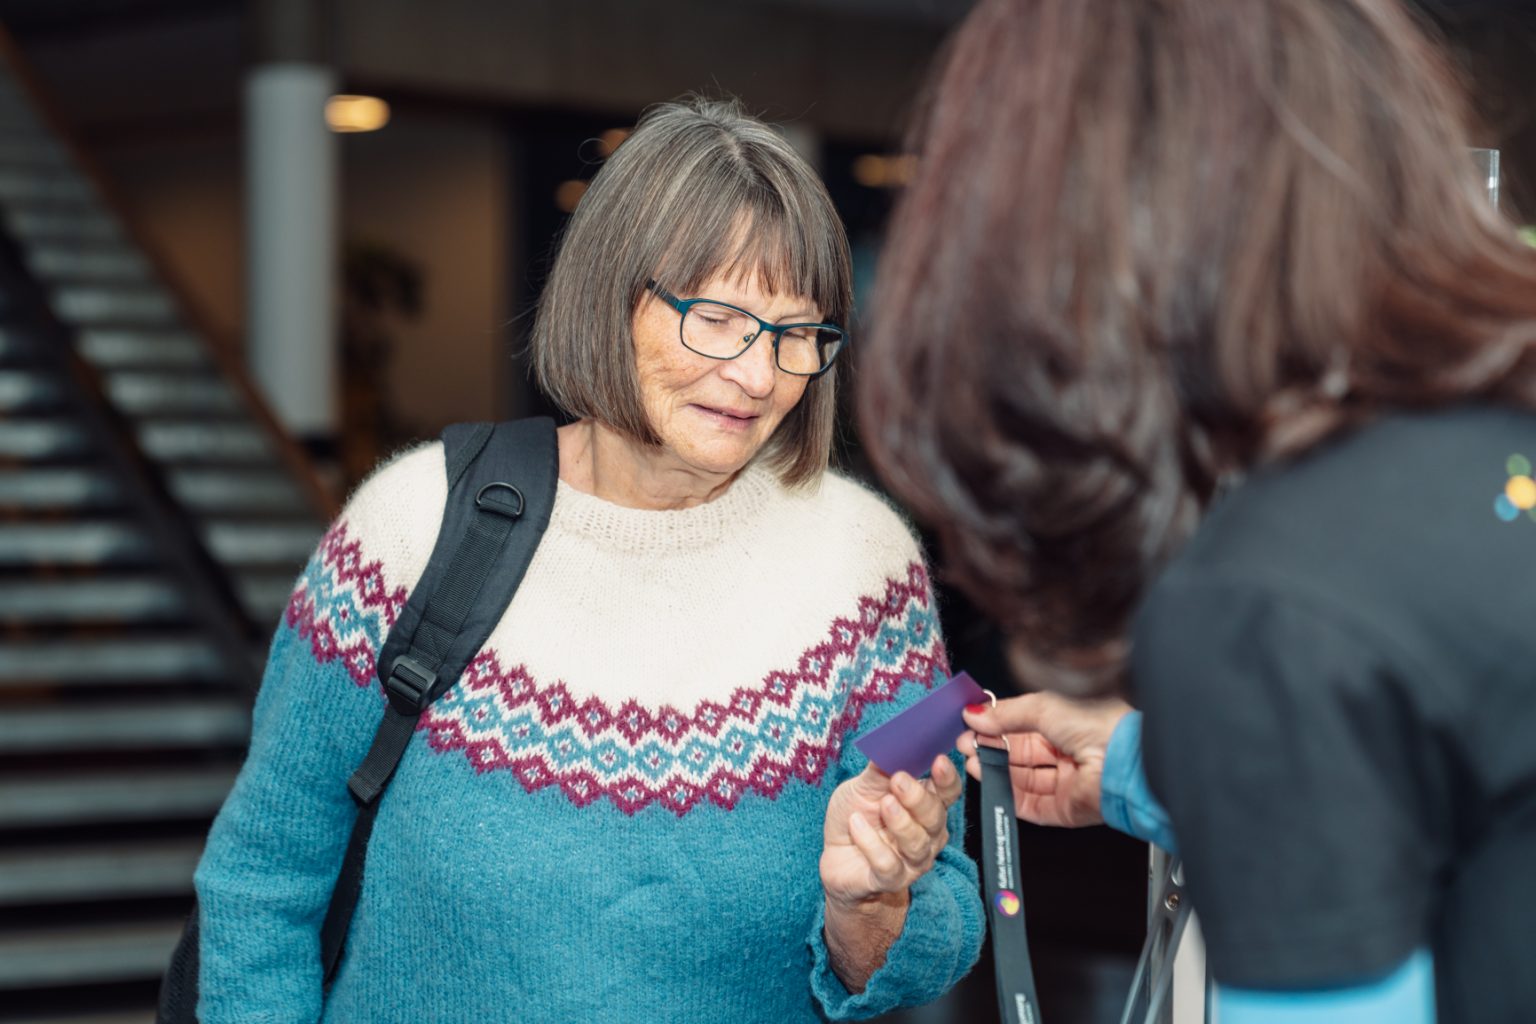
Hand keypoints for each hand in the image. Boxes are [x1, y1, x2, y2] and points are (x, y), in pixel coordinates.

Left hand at [820, 754, 963, 910]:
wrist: (837, 859)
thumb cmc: (857, 817)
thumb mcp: (864, 787)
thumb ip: (880, 769)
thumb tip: (891, 742)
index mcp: (925, 806)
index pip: (947, 792)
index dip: (947, 778)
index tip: (938, 760)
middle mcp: (926, 834)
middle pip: (935, 817)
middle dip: (918, 798)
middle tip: (898, 780)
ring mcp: (911, 860)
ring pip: (917, 844)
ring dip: (900, 822)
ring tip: (883, 804)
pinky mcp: (890, 879)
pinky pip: (888, 864)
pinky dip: (871, 844)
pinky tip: (856, 825)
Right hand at [958, 692, 1131, 828]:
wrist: (1124, 763)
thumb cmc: (1098, 726)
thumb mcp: (1043, 708)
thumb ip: (1006, 714)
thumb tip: (975, 713)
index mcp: (1066, 725)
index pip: (1022, 727)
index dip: (995, 727)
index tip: (971, 725)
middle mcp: (1067, 753)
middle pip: (1019, 754)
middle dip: (991, 749)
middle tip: (967, 745)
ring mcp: (1065, 783)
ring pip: (1021, 780)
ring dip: (994, 771)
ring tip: (973, 763)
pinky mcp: (1064, 809)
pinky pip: (1030, 806)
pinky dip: (1008, 796)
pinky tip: (989, 783)